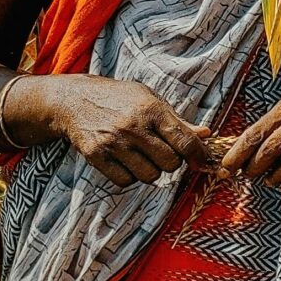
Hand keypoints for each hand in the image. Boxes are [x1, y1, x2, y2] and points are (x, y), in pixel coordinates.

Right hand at [51, 76, 213, 185]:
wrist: (74, 100)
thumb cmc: (119, 98)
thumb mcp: (150, 99)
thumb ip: (178, 120)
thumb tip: (207, 134)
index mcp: (151, 109)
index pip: (184, 141)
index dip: (199, 155)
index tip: (203, 161)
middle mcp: (132, 127)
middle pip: (170, 163)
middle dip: (172, 162)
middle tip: (163, 151)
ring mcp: (113, 143)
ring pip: (149, 176)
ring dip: (151, 170)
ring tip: (142, 155)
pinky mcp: (96, 156)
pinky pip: (125, 181)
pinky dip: (130, 176)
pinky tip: (126, 161)